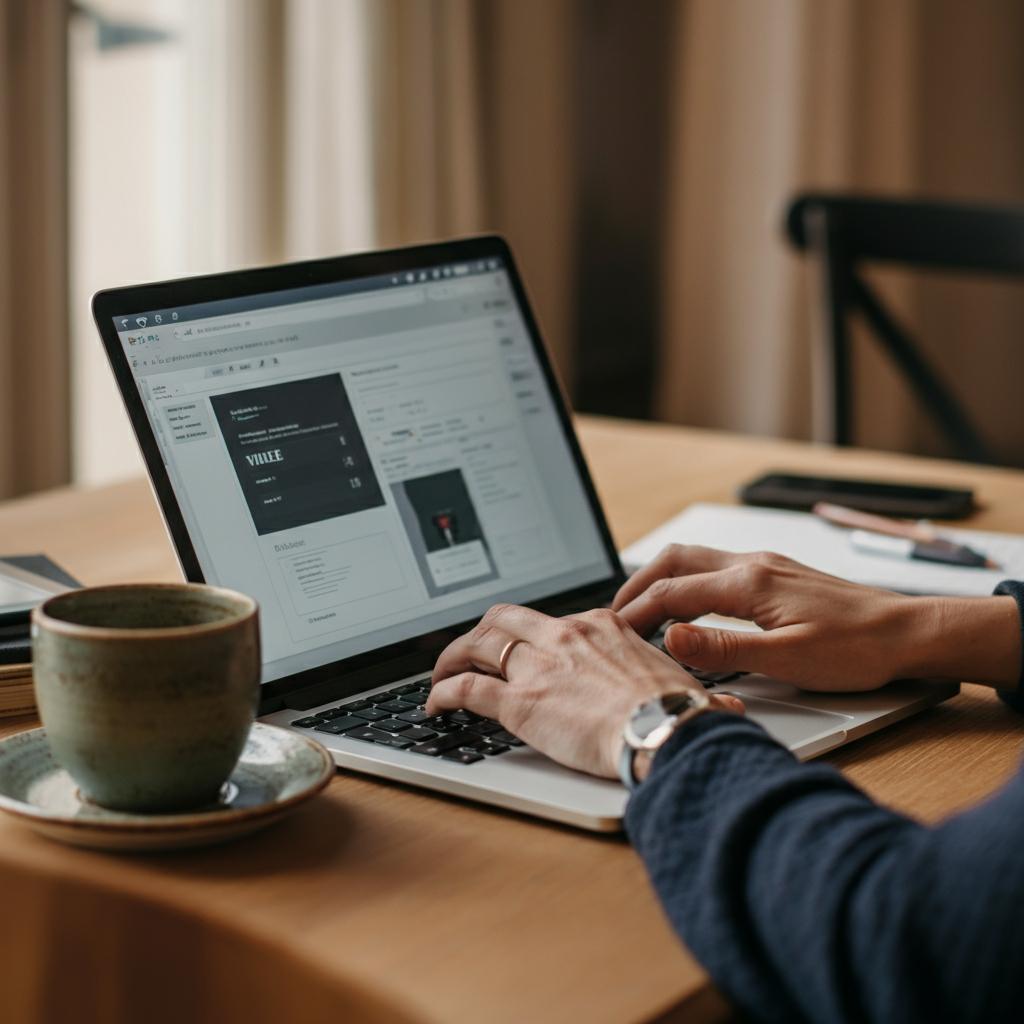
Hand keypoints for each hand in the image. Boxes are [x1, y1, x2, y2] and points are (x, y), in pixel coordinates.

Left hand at [427, 604, 742, 778]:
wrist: (667, 734)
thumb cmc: (679, 715)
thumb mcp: (684, 687)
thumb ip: (692, 689)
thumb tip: (725, 708)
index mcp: (600, 626)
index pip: (551, 619)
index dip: (529, 634)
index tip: (523, 647)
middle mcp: (564, 636)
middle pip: (504, 618)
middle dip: (481, 632)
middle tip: (470, 649)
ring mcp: (538, 666)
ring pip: (477, 644)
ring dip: (453, 657)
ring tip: (442, 673)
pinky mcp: (518, 701)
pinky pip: (466, 687)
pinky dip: (443, 692)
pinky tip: (436, 704)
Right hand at [613, 545, 1020, 691]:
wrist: (908, 632)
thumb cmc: (857, 648)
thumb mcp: (787, 659)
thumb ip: (723, 648)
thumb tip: (670, 638)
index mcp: (750, 582)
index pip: (672, 592)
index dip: (635, 613)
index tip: (611, 633)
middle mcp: (753, 564)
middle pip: (675, 561)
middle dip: (637, 585)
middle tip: (613, 614)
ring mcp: (765, 565)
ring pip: (695, 560)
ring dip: (661, 580)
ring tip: (640, 609)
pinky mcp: (776, 575)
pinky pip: (716, 568)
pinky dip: (687, 583)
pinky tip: (688, 606)